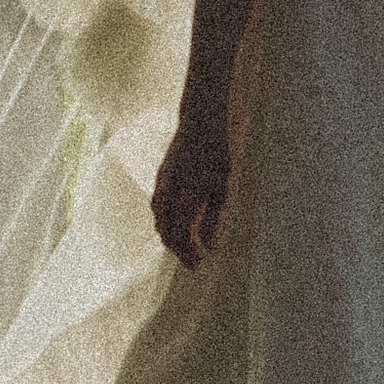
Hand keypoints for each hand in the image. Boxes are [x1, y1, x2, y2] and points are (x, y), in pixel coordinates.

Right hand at [151, 112, 231, 268]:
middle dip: (178, 249)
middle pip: (166, 231)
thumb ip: (216, 220)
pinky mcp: (163, 173)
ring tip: (183, 245)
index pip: (181, 237)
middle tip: (193, 262)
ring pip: (159, 218)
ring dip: (169, 234)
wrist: (203, 118)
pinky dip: (165, 219)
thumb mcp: (225, 188)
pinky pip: (158, 204)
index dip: (189, 254)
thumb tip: (211, 248)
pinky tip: (175, 219)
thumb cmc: (219, 152)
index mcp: (183, 198)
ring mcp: (162, 181)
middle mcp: (167, 193)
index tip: (200, 265)